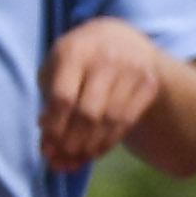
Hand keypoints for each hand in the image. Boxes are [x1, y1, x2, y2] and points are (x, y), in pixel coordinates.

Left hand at [43, 16, 168, 171]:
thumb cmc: (76, 59)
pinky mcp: (149, 83)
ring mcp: (131, 70)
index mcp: (74, 52)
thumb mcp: (54, 68)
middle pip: (88, 112)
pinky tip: (95, 151)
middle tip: (61, 159)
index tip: (46, 146)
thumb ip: (48, 102)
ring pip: (111, 119)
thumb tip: (48, 140)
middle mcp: (105, 59)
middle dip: (72, 141)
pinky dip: (110, 140)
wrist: (118, 37)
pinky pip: (128, 119)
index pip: (63, 98)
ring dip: (91, 145)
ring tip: (75, 159)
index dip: (54, 126)